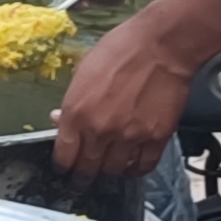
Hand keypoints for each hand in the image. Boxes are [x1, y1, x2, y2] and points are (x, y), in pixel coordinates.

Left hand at [51, 10, 192, 177]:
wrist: (161, 44)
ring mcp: (129, 136)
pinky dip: (136, 169)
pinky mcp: (155, 138)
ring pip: (114, 170)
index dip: (63, 166)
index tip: (65, 168)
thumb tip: (59, 120)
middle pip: (87, 169)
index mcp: (76, 112)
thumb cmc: (122, 49)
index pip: (63, 156)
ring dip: (110, 169)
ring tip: (110, 163)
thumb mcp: (83, 71)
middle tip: (84, 176)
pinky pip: (142, 166)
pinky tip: (133, 163)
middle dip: (83, 175)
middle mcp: (100, 129)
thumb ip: (71, 102)